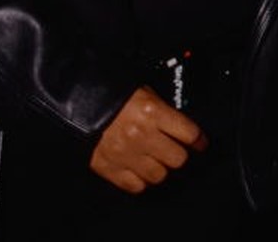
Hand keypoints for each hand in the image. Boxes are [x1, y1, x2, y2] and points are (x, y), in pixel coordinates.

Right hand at [89, 85, 209, 193]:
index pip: (189, 133)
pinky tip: (138, 169)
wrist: (77, 102)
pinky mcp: (110, 168)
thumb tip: (179, 127)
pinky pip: (136, 186)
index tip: (200, 143)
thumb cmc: (112, 94)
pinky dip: (140, 180)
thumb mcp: (143, 92)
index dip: (199, 140)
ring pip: (159, 175)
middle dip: (178, 154)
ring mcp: (126, 154)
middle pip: (178, 159)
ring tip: (154, 159)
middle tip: (173, 149)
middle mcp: (142, 135)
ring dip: (160, 168)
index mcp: (152, 112)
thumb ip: (162, 110)